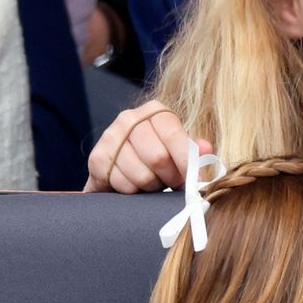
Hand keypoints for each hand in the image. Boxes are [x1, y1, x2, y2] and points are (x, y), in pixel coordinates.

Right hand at [83, 100, 213, 192]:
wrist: (122, 164)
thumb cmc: (159, 154)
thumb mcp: (180, 149)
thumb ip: (194, 150)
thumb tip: (206, 148)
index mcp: (155, 111)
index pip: (173, 134)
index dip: (186, 161)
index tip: (194, 179)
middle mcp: (129, 118)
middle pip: (158, 158)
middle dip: (170, 177)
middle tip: (172, 181)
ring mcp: (110, 137)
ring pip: (142, 175)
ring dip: (152, 186)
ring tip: (153, 181)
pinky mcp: (96, 158)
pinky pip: (123, 185)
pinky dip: (134, 191)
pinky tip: (134, 183)